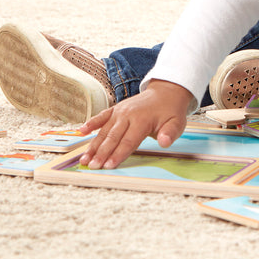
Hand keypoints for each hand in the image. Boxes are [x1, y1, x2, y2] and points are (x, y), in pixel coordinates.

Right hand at [78, 80, 192, 169]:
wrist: (166, 91)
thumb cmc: (171, 111)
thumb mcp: (177, 122)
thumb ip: (170, 133)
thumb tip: (165, 142)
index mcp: (142, 120)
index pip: (128, 141)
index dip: (118, 154)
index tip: (108, 166)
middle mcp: (128, 114)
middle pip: (113, 137)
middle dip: (102, 153)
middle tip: (92, 167)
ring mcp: (120, 111)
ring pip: (104, 130)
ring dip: (93, 145)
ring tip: (84, 158)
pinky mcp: (116, 109)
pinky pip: (102, 116)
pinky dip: (91, 123)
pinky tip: (81, 132)